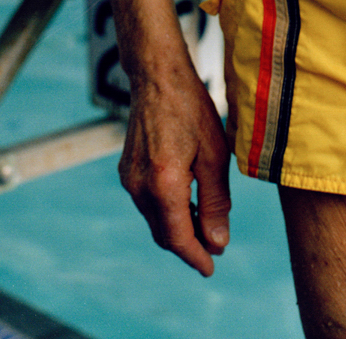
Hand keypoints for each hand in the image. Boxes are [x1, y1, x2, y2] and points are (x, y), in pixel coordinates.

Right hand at [119, 71, 231, 275]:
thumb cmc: (191, 108)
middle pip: (164, 233)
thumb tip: (219, 241)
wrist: (157, 76)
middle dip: (189, 245)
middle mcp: (139, 186)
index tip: (212, 268)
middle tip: (215, 248)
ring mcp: (128, 179)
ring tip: (207, 224)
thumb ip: (216, 201)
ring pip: (155, 219)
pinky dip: (167, 210)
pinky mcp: (126, 170)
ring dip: (178, 227)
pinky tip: (188, 202)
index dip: (196, 257)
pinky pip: (147, 202)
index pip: (178, 237)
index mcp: (163, 183)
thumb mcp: (215, 154)